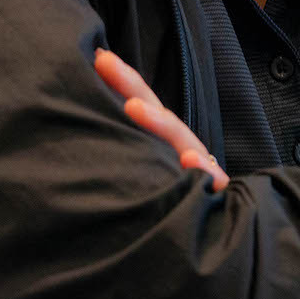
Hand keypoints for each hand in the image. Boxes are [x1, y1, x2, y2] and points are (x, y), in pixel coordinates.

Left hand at [94, 49, 227, 191]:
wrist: (211, 241)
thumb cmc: (171, 201)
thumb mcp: (146, 171)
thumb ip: (128, 145)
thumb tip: (85, 116)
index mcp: (163, 142)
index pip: (141, 103)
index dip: (121, 79)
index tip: (98, 57)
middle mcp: (181, 149)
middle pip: (157, 113)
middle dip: (131, 87)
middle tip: (106, 64)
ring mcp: (199, 170)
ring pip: (181, 141)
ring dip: (159, 123)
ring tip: (133, 108)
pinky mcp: (214, 195)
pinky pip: (210, 181)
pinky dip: (201, 171)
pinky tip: (190, 160)